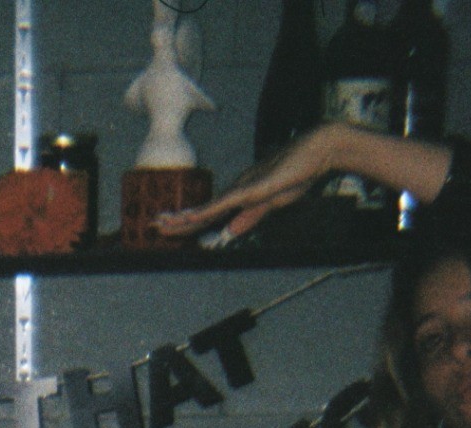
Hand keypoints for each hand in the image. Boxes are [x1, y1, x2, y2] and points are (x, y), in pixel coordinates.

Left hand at [155, 121, 350, 239]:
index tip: (168, 227)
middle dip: (178, 220)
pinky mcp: (255, 188)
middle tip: (154, 225)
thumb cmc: (296, 174)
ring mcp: (244, 187)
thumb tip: (230, 231)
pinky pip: (228, 202)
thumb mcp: (271, 203)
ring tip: (164, 223)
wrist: (316, 151)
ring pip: (209, 206)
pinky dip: (210, 211)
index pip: (209, 213)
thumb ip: (250, 218)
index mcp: (240, 195)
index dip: (188, 222)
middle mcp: (237, 189)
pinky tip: (195, 217)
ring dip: (186, 217)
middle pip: (202, 210)